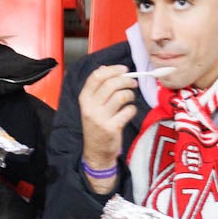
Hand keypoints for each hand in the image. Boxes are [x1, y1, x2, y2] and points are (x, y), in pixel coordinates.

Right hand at [77, 65, 137, 190]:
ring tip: (130, 99)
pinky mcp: (111, 128)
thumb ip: (97, 87)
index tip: (124, 69)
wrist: (96, 152)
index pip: (96, 76)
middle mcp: (89, 107)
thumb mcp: (91, 105)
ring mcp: (100, 118)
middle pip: (111, 84)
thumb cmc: (97, 124)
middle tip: (133, 84)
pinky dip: (132, 110)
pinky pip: (129, 110)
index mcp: (84, 99)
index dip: (113, 70)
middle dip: (127, 80)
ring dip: (131, 95)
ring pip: (122, 96)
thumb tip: (104, 67)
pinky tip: (128, 113)